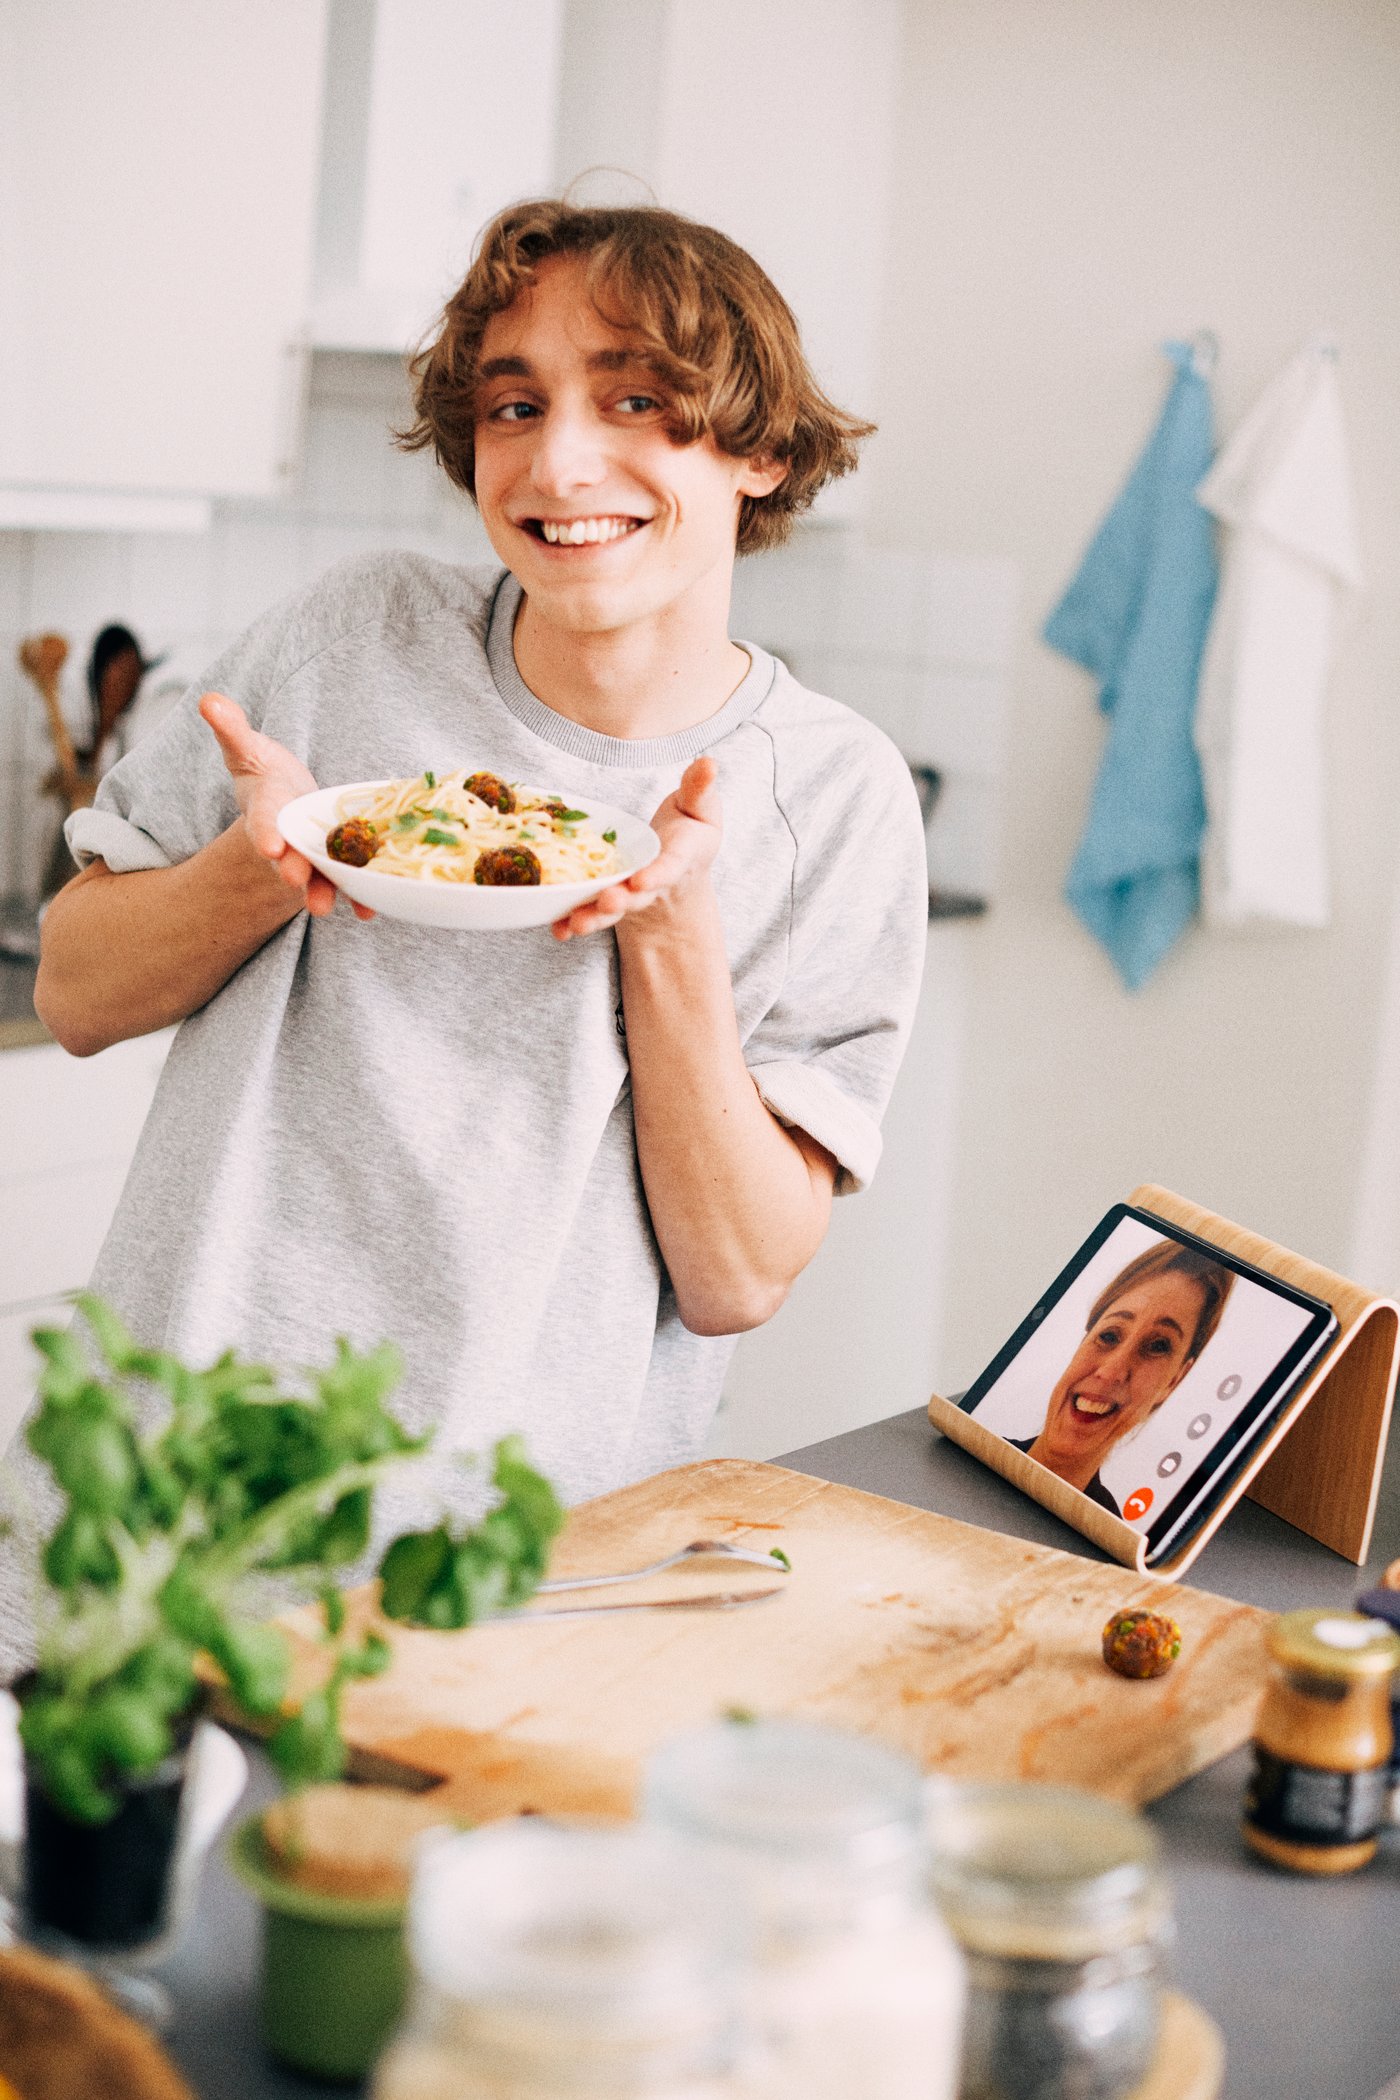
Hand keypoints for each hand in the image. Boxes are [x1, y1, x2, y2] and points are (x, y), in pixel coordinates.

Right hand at [199, 692, 372, 920]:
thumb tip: (208, 701)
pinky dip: (357, 898)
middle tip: (294, 881)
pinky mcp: (336, 865)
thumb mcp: (248, 748)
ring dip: (322, 893)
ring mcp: (311, 857)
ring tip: (324, 909)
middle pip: (289, 859)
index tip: (269, 846)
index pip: (263, 823)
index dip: (265, 833)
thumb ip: (232, 729)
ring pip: (317, 878)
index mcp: (267, 813)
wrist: (288, 801)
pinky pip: (347, 883)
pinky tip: (369, 911)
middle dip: (292, 870)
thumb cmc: (266, 772)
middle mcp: (287, 842)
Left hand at [551, 757, 721, 940]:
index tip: (642, 881)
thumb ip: (700, 788)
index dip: (656, 875)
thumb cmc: (688, 830)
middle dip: (620, 901)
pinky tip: (556, 928)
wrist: (679, 865)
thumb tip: (709, 762)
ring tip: (575, 925)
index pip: (668, 868)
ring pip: (610, 910)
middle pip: (636, 896)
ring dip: (593, 918)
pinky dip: (571, 922)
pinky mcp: (607, 900)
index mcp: (677, 859)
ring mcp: (629, 896)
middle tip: (606, 902)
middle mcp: (652, 883)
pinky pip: (589, 913)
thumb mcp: (700, 806)